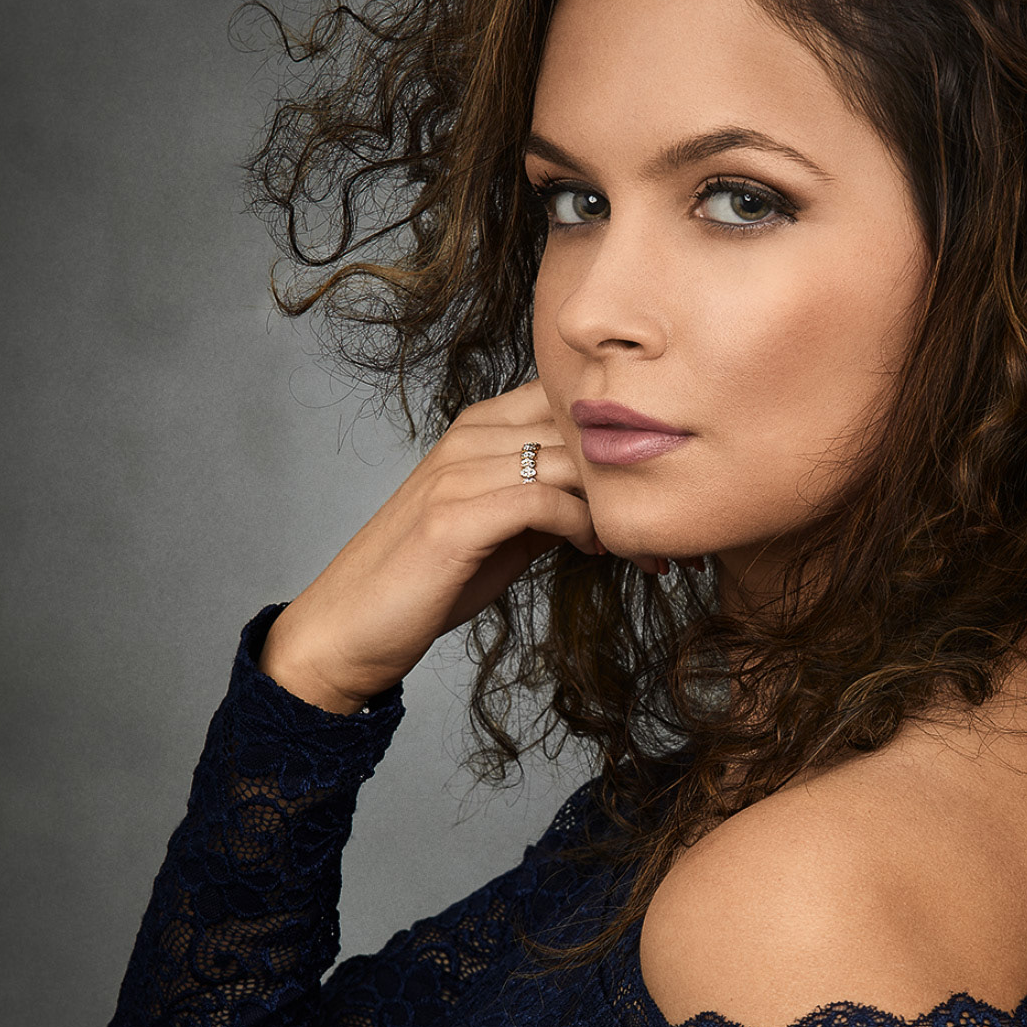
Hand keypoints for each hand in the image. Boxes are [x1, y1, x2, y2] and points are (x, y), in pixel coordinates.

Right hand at [257, 380, 648, 713]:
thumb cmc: (427, 581)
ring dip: (619, 504)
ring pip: (568, 461)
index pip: (569, 399)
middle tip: (677, 523)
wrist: (349, 626)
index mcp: (478, 428)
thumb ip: (549, 500)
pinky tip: (598, 551)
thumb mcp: (501, 530)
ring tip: (649, 545)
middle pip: (579, 425)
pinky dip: (583, 526)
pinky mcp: (453, 517)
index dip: (622, 437)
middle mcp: (468, 437)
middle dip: (634, 471)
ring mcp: (457, 472)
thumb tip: (613, 499)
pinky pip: (543, 501)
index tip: (665, 486)